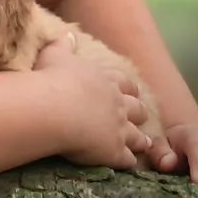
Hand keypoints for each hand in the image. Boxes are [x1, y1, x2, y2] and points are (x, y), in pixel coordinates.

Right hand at [33, 33, 152, 169]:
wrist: (54, 108)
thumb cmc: (53, 78)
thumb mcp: (55, 55)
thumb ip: (64, 45)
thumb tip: (68, 34)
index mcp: (105, 80)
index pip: (123, 82)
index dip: (128, 87)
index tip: (132, 90)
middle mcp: (117, 103)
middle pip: (136, 108)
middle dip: (139, 112)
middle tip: (141, 115)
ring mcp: (119, 128)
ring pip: (137, 135)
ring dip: (141, 139)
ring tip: (145, 143)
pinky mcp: (115, 151)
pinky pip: (128, 159)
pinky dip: (129, 161)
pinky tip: (129, 163)